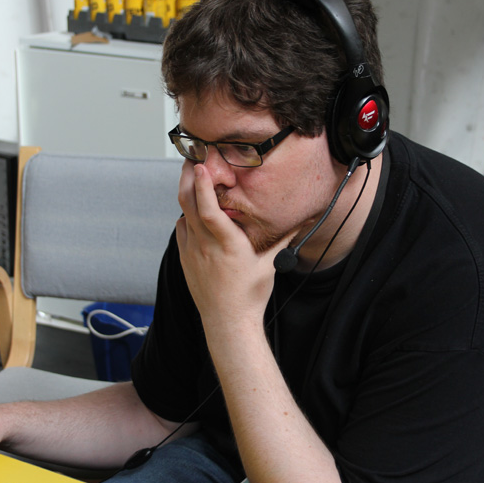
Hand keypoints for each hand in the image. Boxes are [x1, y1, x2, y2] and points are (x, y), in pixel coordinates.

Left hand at [175, 162, 295, 332]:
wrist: (228, 322)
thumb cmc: (249, 295)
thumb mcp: (269, 264)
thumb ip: (284, 239)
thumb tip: (302, 222)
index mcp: (228, 244)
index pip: (208, 210)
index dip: (202, 185)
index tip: (201, 166)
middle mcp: (205, 245)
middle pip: (188, 204)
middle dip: (188, 178)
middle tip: (193, 160)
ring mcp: (192, 252)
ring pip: (182, 214)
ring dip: (187, 195)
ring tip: (194, 180)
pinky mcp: (185, 259)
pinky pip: (181, 229)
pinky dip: (186, 215)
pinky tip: (196, 212)